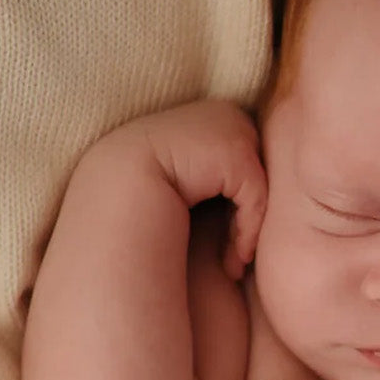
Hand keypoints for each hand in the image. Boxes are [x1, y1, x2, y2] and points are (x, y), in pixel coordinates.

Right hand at [133, 99, 267, 281]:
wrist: (118, 190)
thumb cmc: (147, 195)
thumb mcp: (192, 182)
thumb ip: (220, 180)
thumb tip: (252, 196)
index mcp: (216, 119)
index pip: (251, 168)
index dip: (244, 210)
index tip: (232, 248)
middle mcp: (228, 116)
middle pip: (261, 177)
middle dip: (250, 219)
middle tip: (238, 260)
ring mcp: (233, 128)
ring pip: (261, 190)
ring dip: (249, 232)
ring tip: (235, 264)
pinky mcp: (235, 150)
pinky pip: (255, 199)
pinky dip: (247, 233)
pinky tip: (231, 263)